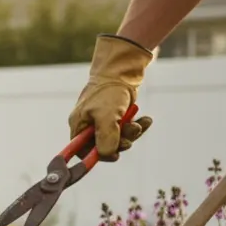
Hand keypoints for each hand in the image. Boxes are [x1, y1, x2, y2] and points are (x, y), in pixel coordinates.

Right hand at [68, 34, 156, 160]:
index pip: (83, 150)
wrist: (121, 70)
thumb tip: (107, 155)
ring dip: (132, 133)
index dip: (98, 156)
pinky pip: (127, 128)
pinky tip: (146, 120)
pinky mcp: (117, 116)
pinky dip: (138, 126)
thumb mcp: (106, 116)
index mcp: (79, 126)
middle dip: (121, 142)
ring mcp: (103, 120)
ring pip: (118, 138)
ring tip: (140, 124)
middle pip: (104, 145)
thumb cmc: (109, 91)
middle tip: (131, 135)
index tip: (114, 155)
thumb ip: (106, 138)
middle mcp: (89, 125)